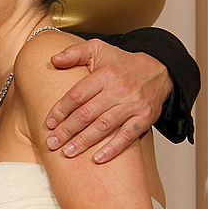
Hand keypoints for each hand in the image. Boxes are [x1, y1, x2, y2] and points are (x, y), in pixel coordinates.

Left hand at [46, 40, 171, 163]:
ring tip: (68, 152)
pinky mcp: (146, 118)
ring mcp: (134, 105)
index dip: (61, 110)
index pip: (77, 95)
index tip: (49, 123)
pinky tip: (98, 159)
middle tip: (52, 143)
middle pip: (87, 114)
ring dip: (84, 141)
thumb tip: (53, 60)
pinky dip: (113, 149)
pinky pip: (127, 136)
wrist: (158, 71)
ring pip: (104, 126)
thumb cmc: (121, 63)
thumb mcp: (98, 49)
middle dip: (67, 130)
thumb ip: (74, 53)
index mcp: (105, 74)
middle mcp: (120, 89)